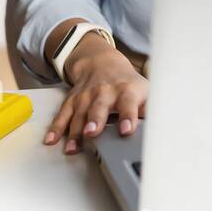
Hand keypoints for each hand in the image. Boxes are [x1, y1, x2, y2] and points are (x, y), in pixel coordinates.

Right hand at [41, 36, 146, 154]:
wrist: (102, 62)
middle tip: (93, 133)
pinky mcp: (72, 101)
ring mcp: (85, 97)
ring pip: (79, 115)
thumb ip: (149, 111)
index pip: (128, 104)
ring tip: (72, 148)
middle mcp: (104, 92)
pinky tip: (51, 140)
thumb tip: (160, 129)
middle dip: (96, 120)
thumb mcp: (143, 92)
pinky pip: (62, 115)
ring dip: (75, 131)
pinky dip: (56, 128)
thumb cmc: (127, 83)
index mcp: (126, 91)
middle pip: (99, 108)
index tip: (127, 130)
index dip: (128, 116)